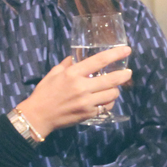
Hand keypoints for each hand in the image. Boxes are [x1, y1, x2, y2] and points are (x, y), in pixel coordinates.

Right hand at [17, 45, 131, 135]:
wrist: (38, 116)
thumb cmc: (44, 93)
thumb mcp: (54, 73)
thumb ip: (67, 64)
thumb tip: (75, 58)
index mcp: (73, 74)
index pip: (99, 61)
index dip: (115, 54)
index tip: (127, 50)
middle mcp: (82, 87)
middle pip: (111, 80)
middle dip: (123, 75)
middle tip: (128, 72)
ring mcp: (86, 102)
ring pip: (111, 94)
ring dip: (115, 90)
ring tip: (114, 88)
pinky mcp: (88, 114)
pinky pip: (106, 107)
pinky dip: (109, 103)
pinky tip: (106, 100)